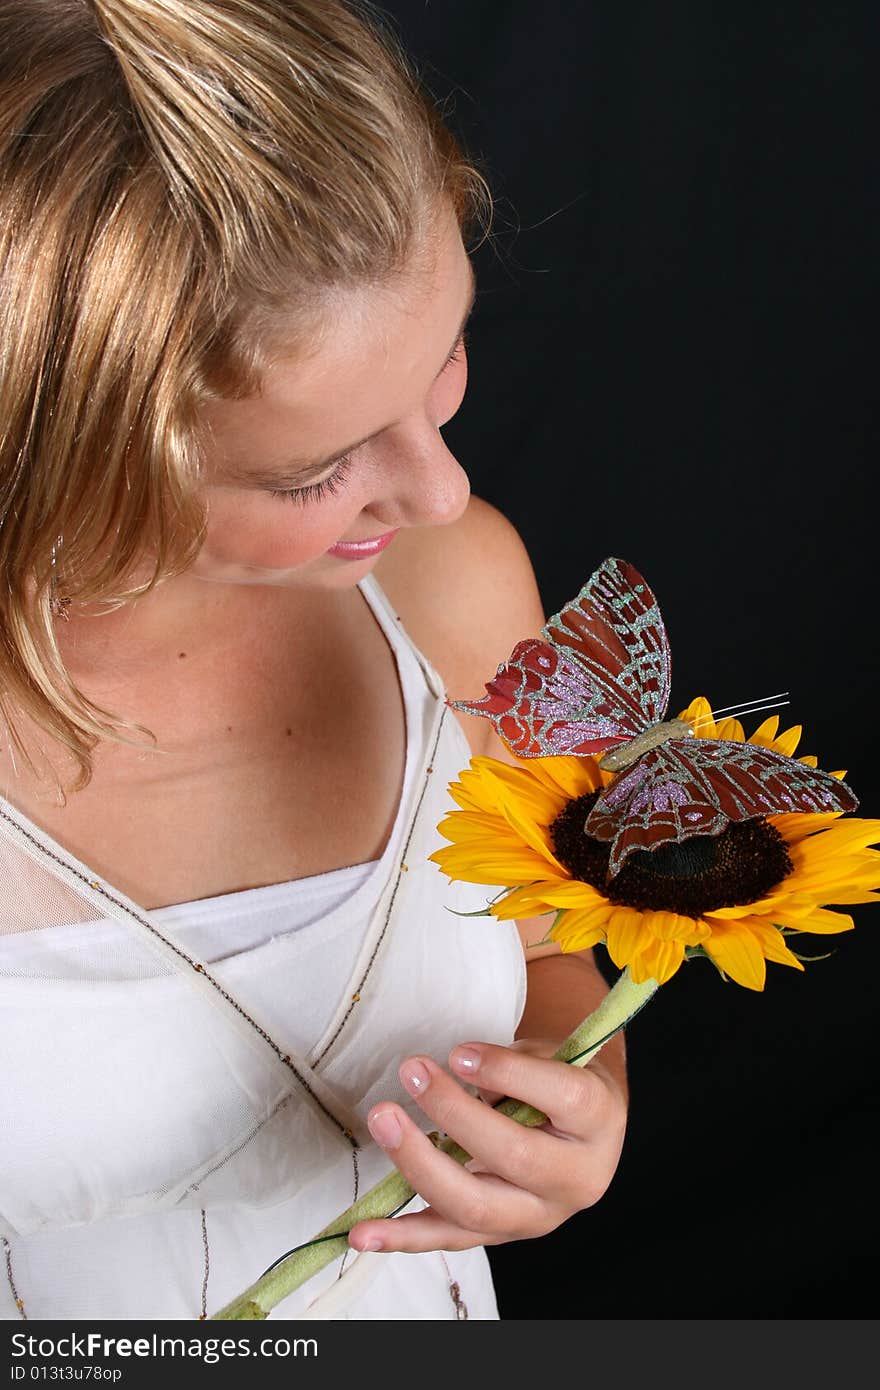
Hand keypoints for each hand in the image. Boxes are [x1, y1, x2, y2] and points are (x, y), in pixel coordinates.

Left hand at [347, 1037, 627, 1253]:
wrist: (580, 1126)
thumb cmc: (557, 1078)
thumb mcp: (549, 1057)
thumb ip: (511, 1066)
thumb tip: (456, 1072)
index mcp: (597, 1121)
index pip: (561, 1095)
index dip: (507, 1072)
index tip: (458, 1052)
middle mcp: (575, 1179)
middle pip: (513, 1156)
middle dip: (453, 1112)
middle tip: (411, 1071)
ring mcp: (537, 1216)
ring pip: (475, 1206)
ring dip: (419, 1162)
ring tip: (382, 1119)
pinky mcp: (499, 1234)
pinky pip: (447, 1238)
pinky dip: (401, 1237)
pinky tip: (363, 1233)